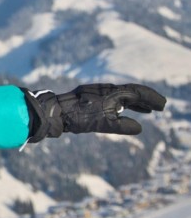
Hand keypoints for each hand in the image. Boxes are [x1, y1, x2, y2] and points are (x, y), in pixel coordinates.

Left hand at [26, 84, 166, 141]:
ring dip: (135, 103)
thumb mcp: (102, 124)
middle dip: (146, 100)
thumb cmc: (77, 116)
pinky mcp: (90, 98)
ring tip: (146, 111)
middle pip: (130, 92)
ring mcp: (97, 93)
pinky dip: (122, 105)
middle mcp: (105, 89)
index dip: (151, 99)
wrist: (54, 111)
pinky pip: (111, 99)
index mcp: (111, 92)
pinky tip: (122, 111)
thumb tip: (138, 128)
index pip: (137, 92)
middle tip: (159, 107)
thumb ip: (121, 126)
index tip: (162, 105)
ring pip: (120, 96)